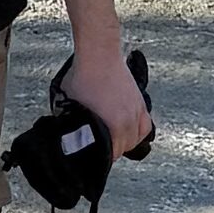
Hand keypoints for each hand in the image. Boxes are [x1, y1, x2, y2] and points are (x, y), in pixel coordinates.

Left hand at [68, 37, 153, 162]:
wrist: (98, 56)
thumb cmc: (83, 77)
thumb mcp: (68, 106)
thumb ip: (72, 125)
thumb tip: (69, 136)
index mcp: (110, 126)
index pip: (110, 155)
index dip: (98, 156)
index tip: (92, 154)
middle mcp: (127, 122)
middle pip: (123, 149)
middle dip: (111, 150)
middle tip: (99, 147)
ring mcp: (135, 112)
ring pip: (135, 139)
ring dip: (125, 142)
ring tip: (114, 140)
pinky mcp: (140, 103)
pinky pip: (145, 126)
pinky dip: (138, 132)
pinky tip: (131, 132)